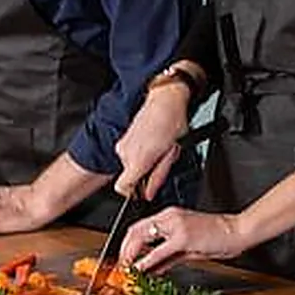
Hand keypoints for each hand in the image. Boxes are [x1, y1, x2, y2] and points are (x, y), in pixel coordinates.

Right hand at [113, 76, 191, 199]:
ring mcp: (123, 144)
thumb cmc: (172, 123)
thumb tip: (149, 193)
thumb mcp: (171, 155)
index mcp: (137, 160)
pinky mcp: (124, 137)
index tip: (145, 188)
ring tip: (160, 148)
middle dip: (146, 172)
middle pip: (130, 175)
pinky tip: (154, 142)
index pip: (122, 188)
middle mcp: (125, 153)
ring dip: (144, 161)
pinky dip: (141, 152)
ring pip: (131, 164)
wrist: (165, 100)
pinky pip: (130, 153)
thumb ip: (158, 176)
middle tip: (162, 160)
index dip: (134, 192)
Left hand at [117, 207, 242, 273]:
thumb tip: (151, 268)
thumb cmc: (219, 235)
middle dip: (123, 250)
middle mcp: (170, 217)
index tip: (123, 259)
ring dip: (130, 255)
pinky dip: (145, 262)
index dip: (127, 244)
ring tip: (126, 269)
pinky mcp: (183, 237)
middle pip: (135, 230)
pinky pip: (158, 251)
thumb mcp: (188, 247)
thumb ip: (168, 257)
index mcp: (171, 216)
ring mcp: (176, 226)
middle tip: (120, 266)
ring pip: (142, 237)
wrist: (238, 231)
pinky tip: (140, 270)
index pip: (140, 227)